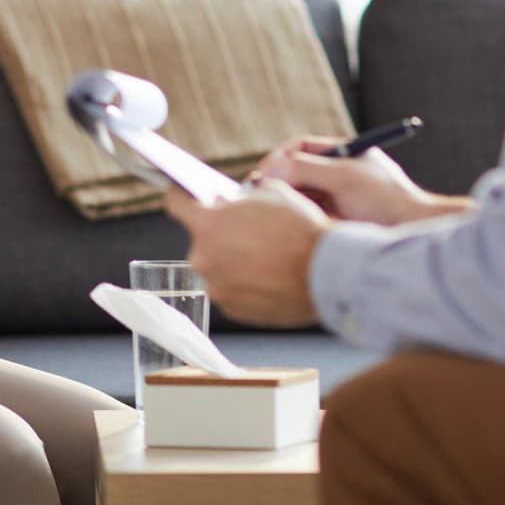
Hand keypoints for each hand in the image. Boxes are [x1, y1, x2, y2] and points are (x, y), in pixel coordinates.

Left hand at [163, 182, 327, 326]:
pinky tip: (271, 280)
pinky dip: (246, 286)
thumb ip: (241, 198)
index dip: (181, 197)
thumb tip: (234, 202)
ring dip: (234, 263)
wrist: (329, 272)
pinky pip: (233, 292)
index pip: (175, 203)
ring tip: (267, 261)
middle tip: (249, 235)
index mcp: (206, 224)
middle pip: (202, 241)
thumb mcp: (271, 193)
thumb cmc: (301, 230)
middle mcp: (203, 258)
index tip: (183, 197)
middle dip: (220, 236)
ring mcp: (217, 288)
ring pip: (218, 269)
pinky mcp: (234, 311)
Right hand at [252, 137, 448, 226]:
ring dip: (283, 200)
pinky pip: (306, 214)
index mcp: (343, 154)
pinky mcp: (336, 221)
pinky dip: (294, 216)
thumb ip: (304, 168)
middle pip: (295, 171)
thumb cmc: (385, 200)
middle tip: (256, 195)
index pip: (299, 148)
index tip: (262, 174)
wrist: (414, 234)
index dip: (277, 158)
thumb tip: (268, 169)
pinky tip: (285, 225)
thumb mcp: (342, 177)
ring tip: (268, 211)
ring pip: (298, 194)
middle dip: (276, 181)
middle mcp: (338, 173)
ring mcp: (337, 198)